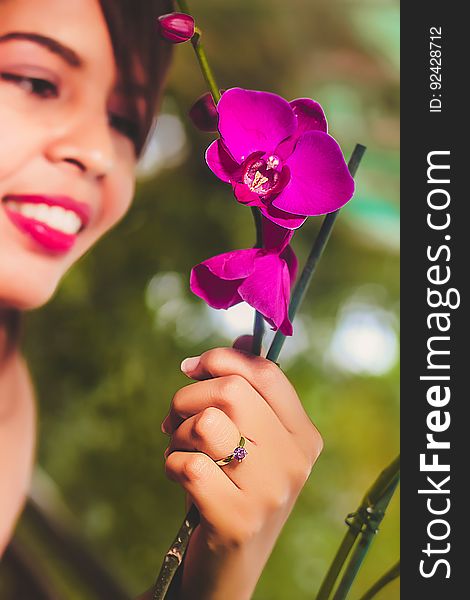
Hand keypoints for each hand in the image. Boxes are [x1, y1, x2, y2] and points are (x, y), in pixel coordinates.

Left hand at [162, 340, 322, 599]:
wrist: (228, 566)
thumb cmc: (234, 489)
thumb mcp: (251, 439)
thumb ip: (249, 390)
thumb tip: (242, 339)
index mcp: (303, 435)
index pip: (266, 372)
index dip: (221, 359)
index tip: (192, 368)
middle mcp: (295, 461)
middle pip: (230, 391)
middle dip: (187, 397)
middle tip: (176, 419)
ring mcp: (270, 492)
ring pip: (206, 424)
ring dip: (177, 434)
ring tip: (180, 450)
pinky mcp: (237, 520)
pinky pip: (186, 465)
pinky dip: (170, 465)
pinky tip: (181, 479)